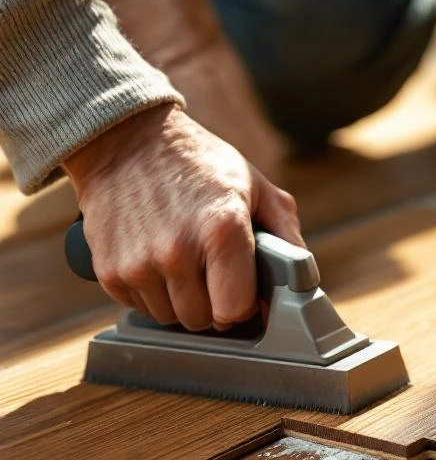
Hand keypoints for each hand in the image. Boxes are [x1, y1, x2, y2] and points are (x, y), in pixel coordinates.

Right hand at [63, 104, 301, 330]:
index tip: (241, 295)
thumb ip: (286, 234)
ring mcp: (138, 263)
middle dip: (212, 305)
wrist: (126, 139)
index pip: (234, 310)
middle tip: (211, 274)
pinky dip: (151, 293)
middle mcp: (177, 251)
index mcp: (222, 230)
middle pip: (203, 320)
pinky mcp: (108, 271)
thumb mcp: (257, 187)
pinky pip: (140, 307)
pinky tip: (156, 260)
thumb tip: (302, 278)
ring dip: (181, 301)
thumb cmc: (200, 164)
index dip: (242, 307)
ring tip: (183, 263)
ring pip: (171, 318)